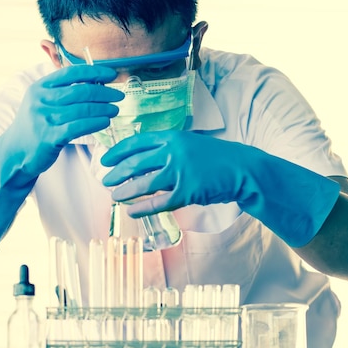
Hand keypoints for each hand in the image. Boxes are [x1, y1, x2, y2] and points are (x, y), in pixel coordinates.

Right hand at [3, 65, 123, 176]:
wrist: (14, 153)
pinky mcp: (49, 137)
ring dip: (103, 109)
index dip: (94, 72)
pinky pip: (78, 127)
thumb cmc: (35, 126)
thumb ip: (61, 91)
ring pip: (82, 110)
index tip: (111, 75)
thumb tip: (94, 81)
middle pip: (79, 91)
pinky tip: (105, 122)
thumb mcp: (41, 102)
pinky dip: (95, 123)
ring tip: (114, 109)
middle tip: (118, 95)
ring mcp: (44, 118)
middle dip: (103, 92)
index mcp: (40, 87)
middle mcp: (40, 100)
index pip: (71, 73)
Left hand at [100, 130, 339, 246]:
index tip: (105, 160)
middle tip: (104, 180)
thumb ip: (166, 147)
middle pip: (135, 163)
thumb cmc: (214, 157)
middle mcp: (173, 152)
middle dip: (116, 173)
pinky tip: (132, 210)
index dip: (117, 152)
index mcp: (172, 137)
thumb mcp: (189, 143)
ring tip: (114, 196)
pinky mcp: (187, 192)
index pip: (136, 142)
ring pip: (143, 184)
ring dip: (125, 191)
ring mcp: (180, 172)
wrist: (243, 169)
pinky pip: (158, 202)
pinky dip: (142, 207)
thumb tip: (140, 158)